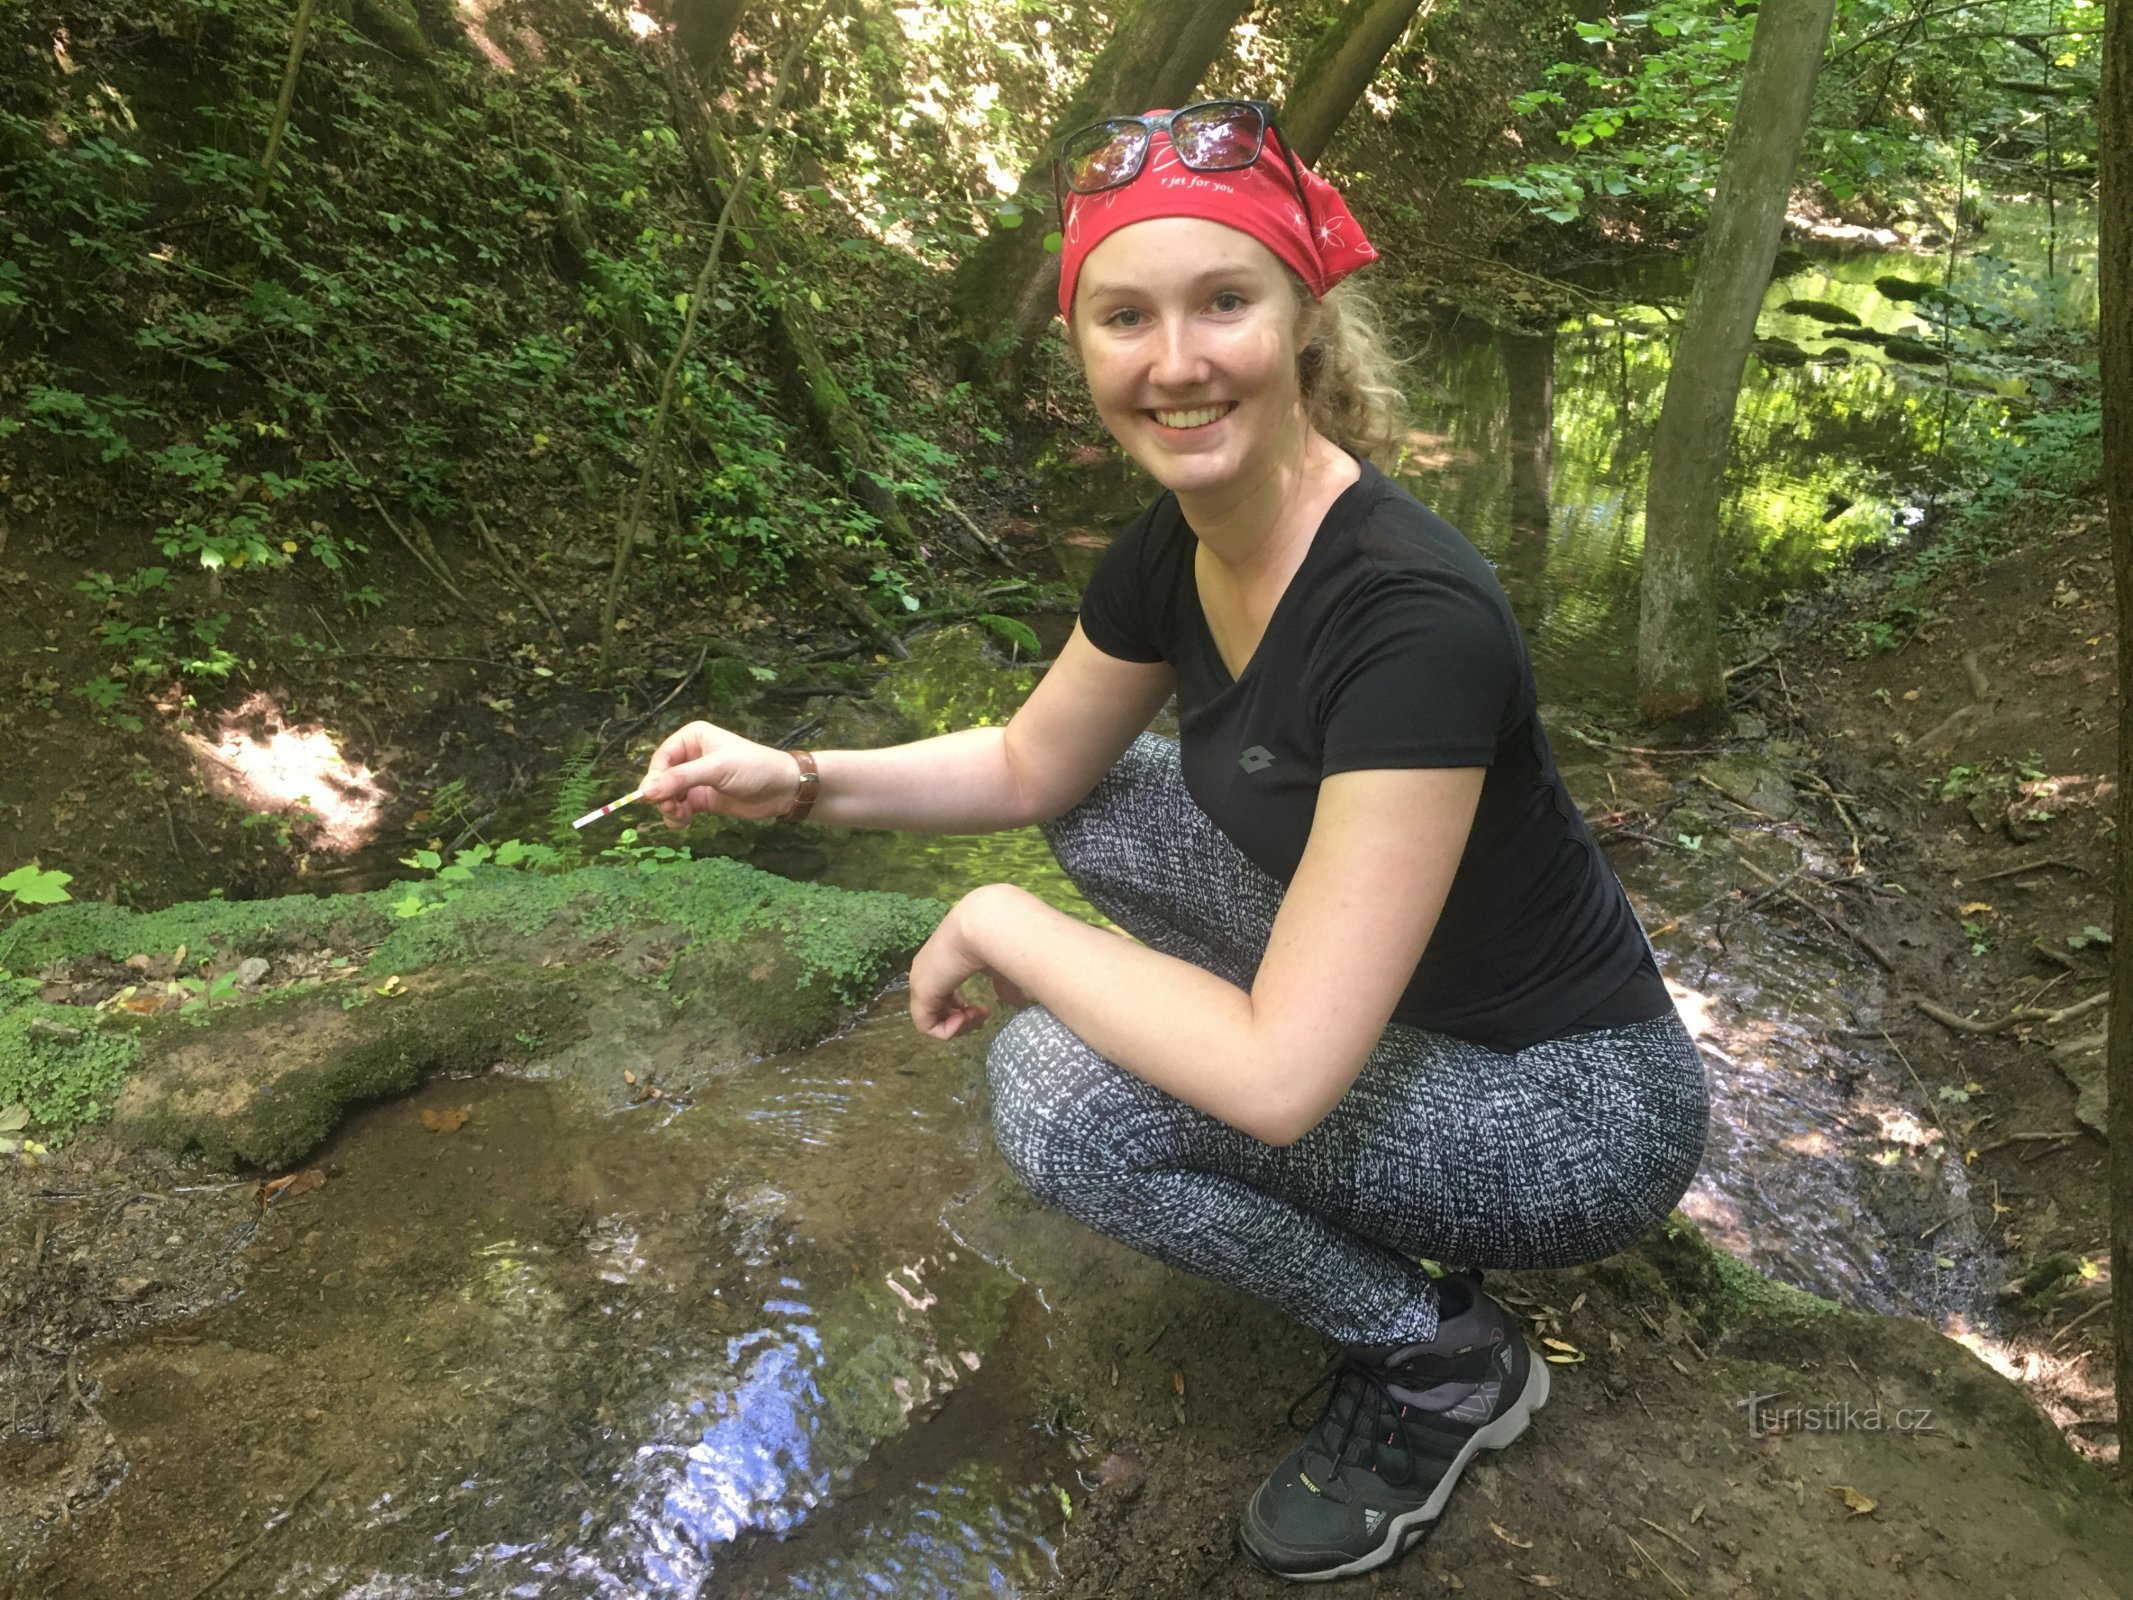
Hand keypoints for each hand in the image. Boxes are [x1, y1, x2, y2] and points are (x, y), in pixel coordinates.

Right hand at [637, 720, 802, 828]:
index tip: (651, 797)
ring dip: (668, 808)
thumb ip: (682, 779)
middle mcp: (690, 756)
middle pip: (661, 778)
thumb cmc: (754, 768)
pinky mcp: (702, 798)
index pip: (661, 758)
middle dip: (661, 795)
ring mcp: (695, 779)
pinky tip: (685, 821)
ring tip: (680, 816)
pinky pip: (679, 808)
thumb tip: (645, 791)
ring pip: (667, 795)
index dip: (654, 778)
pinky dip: (677, 816)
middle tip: (670, 809)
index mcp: (692, 738)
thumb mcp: (717, 769)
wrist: (784, 789)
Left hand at [909, 889, 1029, 1040]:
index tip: (985, 1008)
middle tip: (982, 1015)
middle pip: (936, 1009)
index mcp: (941, 963)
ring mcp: (921, 981)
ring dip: (958, 1026)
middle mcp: (926, 972)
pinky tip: (966, 1018)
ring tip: (976, 1016)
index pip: (944, 995)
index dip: (963, 1009)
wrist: (984, 925)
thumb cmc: (994, 940)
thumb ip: (1004, 986)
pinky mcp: (921, 992)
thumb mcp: (1000, 967)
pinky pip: (926, 1026)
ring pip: (931, 1020)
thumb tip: (1018, 1003)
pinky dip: (948, 1030)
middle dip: (962, 1019)